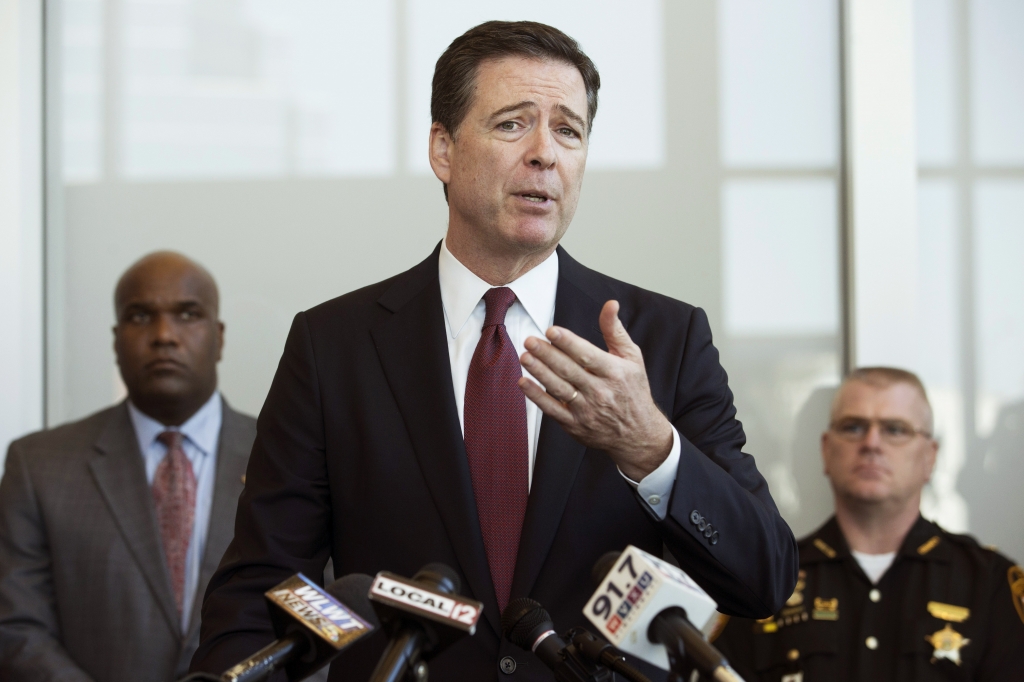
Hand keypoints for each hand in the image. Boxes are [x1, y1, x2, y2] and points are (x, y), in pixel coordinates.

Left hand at [518, 300, 673, 480]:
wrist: (639, 434)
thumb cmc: (633, 390)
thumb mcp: (632, 358)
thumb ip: (615, 331)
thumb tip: (610, 304)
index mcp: (615, 372)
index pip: (588, 355)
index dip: (568, 343)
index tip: (551, 331)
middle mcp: (601, 392)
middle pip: (570, 371)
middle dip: (548, 355)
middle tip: (530, 341)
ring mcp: (587, 410)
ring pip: (559, 389)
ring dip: (540, 373)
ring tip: (525, 357)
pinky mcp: (575, 425)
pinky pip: (552, 410)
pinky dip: (537, 397)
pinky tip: (524, 383)